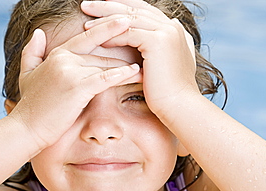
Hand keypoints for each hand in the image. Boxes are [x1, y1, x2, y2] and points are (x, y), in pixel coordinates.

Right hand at [9, 19, 140, 149]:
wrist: (26, 128)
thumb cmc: (31, 105)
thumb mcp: (27, 73)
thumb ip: (32, 51)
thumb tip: (38, 32)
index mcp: (57, 54)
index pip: (87, 37)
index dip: (107, 29)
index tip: (125, 20)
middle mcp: (64, 58)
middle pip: (101, 51)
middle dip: (124, 50)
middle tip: (144, 45)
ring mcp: (70, 71)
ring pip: (105, 64)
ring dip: (128, 64)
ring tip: (147, 64)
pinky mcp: (77, 88)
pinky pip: (105, 78)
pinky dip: (122, 75)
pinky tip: (136, 73)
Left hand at [82, 0, 198, 122]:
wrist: (179, 105)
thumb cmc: (169, 91)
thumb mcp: (165, 63)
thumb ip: (164, 46)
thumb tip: (158, 35)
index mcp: (173, 28)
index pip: (142, 9)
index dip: (121, 6)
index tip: (101, 7)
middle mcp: (171, 25)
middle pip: (134, 9)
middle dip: (108, 5)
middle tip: (88, 4)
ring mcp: (166, 32)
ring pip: (129, 19)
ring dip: (105, 19)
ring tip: (86, 21)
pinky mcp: (158, 41)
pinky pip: (129, 34)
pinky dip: (113, 36)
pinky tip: (98, 39)